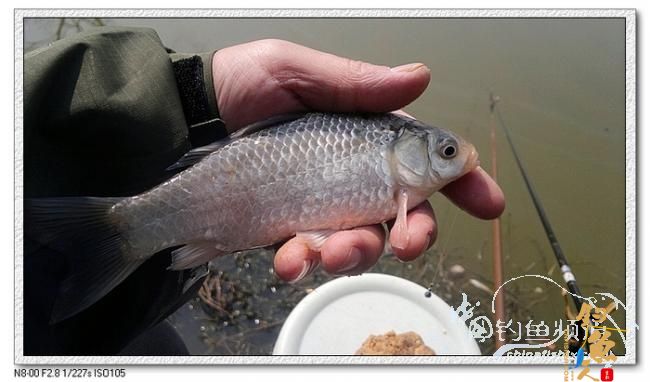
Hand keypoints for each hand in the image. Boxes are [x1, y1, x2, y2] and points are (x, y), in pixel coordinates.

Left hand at [212, 39, 504, 280]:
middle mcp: (349, 174)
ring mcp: (318, 207)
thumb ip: (353, 84)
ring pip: (359, 243)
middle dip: (415, 234)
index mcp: (362, 133)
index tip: (489, 201)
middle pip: (402, 213)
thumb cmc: (237, 85)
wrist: (178, 122)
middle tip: (410, 243)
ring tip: (324, 250)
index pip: (424, 157)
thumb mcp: (293, 70)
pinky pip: (307, 257)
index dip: (461, 180)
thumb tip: (419, 76)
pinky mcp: (284, 232)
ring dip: (354, 254)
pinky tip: (288, 256)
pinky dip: (303, 263)